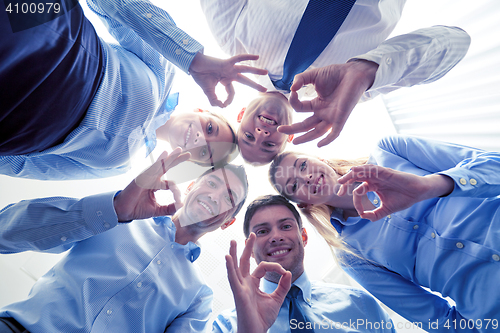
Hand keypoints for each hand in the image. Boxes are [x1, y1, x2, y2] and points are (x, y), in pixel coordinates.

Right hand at [113, 148, 190, 221]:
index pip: (170, 183)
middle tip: (188, 154)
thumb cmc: (137, 209)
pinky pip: (153, 168)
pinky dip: (159, 161)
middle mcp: (152, 179)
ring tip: (179, 150)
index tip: (179, 201)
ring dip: (170, 157)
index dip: (176, 192)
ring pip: (161, 165)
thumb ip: (169, 208)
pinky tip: (165, 154)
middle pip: (167, 167)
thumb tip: (181, 206)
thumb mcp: (157, 210)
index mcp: (156, 185)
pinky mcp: (142, 177)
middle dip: (177, 160)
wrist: (124, 212)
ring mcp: (147, 177)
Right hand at [189, 53, 267, 107]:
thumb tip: (222, 107)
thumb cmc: (200, 76)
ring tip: (266, 72)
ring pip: (245, 70)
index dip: (228, 100)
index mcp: (225, 80)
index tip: (223, 104)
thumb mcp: (208, 92)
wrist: (193, 66)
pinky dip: (247, 57)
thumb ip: (214, 100)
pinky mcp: (226, 62)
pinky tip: (257, 57)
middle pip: (245, 81)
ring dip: (256, 72)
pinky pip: (238, 59)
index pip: (232, 92)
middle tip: (265, 90)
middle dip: (255, 86)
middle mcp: (229, 74)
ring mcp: (229, 68)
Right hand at [226, 233, 291, 332]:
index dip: (274, 266)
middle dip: (247, 248)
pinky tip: (228, 257)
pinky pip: (233, 278)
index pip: (262, 267)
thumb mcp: (277, 299)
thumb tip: (288, 272)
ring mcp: (240, 287)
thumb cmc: (262, 318)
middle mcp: (245, 283)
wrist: (256, 332)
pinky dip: (230, 267)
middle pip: (244, 261)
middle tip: (251, 234)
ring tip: (233, 241)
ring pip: (236, 267)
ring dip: (234, 253)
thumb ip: (283, 285)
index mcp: (253, 283)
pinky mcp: (238, 293)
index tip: (284, 271)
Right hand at [278, 60, 377, 146]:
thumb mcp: (313, 75)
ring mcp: (331, 116)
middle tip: (280, 129)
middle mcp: (323, 112)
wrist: (354, 72)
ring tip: (294, 142)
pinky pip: (334, 132)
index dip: (294, 102)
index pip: (300, 108)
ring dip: (306, 138)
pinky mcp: (341, 117)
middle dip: (292, 129)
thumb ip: (300, 79)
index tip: (293, 92)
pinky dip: (328, 139)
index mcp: (316, 104)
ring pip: (317, 132)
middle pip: (305, 125)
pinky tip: (319, 145)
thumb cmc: (335, 73)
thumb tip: (291, 88)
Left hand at [337, 165, 453, 220]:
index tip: (360, 212)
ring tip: (342, 181)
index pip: (359, 191)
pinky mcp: (385, 172)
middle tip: (339, 191)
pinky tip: (355, 172)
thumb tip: (363, 218)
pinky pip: (371, 169)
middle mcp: (373, 179)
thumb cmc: (403, 199)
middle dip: (346, 183)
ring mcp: (379, 174)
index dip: (357, 201)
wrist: (418, 194)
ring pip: (361, 172)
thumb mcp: (386, 209)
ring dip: (350, 175)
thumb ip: (374, 214)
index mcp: (372, 186)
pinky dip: (362, 169)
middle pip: (355, 178)